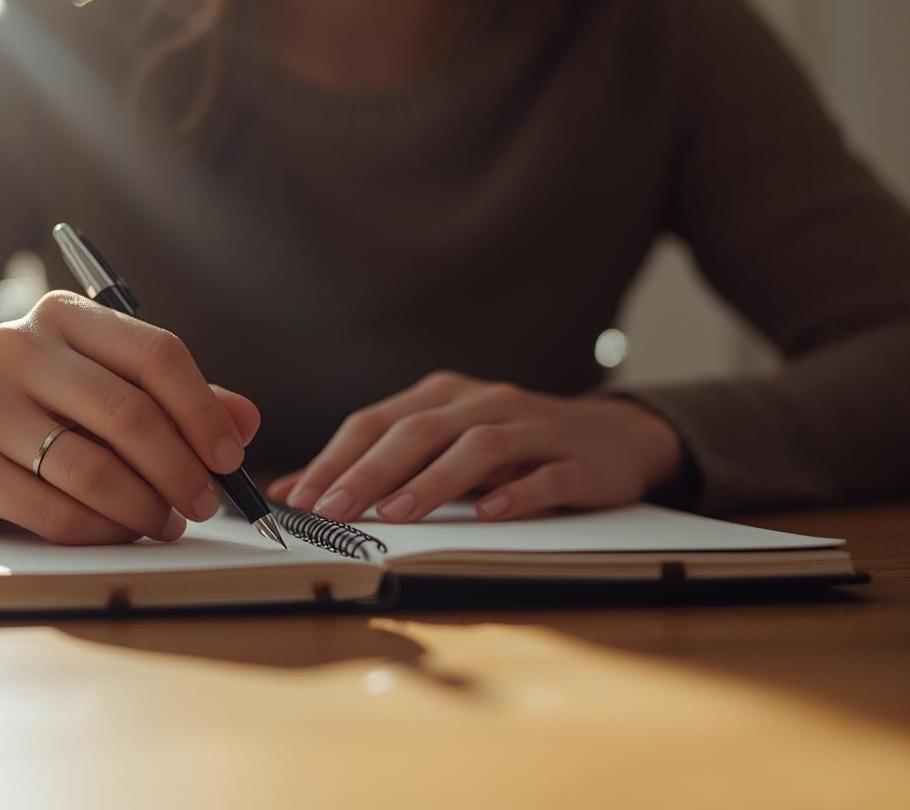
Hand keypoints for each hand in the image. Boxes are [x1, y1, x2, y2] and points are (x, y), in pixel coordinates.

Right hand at [0, 290, 258, 543]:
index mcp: (63, 315)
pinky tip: (121, 533)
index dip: (203, 411)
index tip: (230, 458)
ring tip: (167, 523)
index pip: (154, 352)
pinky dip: (102, 531)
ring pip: (93, 469)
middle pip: (127, 413)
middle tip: (206, 504)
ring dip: (145, 507)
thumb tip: (244, 423)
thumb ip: (180, 402)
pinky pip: (55, 511)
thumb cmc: (47, 418)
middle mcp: (17, 347)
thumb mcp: (111, 392)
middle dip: (180, 469)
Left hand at [266, 371, 682, 522]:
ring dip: (433, 481)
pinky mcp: (579, 462)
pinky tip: (489, 513)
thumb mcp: (443, 446)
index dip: (336, 458)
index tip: (299, 498)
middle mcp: (486, 402)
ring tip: (396, 514)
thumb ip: (376, 465)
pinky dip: (517, 493)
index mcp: (445, 396)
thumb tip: (295, 491)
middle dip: (370, 473)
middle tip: (333, 511)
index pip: (378, 421)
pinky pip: (546, 477)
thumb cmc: (513, 448)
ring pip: (479, 447)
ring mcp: (535, 428)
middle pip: (420, 431)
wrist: (614, 438)